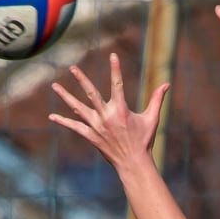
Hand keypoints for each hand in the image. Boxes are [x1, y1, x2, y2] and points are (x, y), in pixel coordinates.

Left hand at [49, 53, 169, 167]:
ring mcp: (97, 127)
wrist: (133, 163)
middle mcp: (107, 116)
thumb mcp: (152, 119)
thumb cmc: (144, 140)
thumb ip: (157, 99)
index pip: (118, 84)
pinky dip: (64, 122)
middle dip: (82, 79)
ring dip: (66, 97)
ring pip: (78, 108)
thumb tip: (167, 84)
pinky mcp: (91, 137)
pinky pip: (75, 127)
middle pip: (91, 93)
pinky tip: (52, 117)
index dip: (115, 69)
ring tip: (55, 86)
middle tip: (72, 68)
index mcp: (121, 110)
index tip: (112, 55)